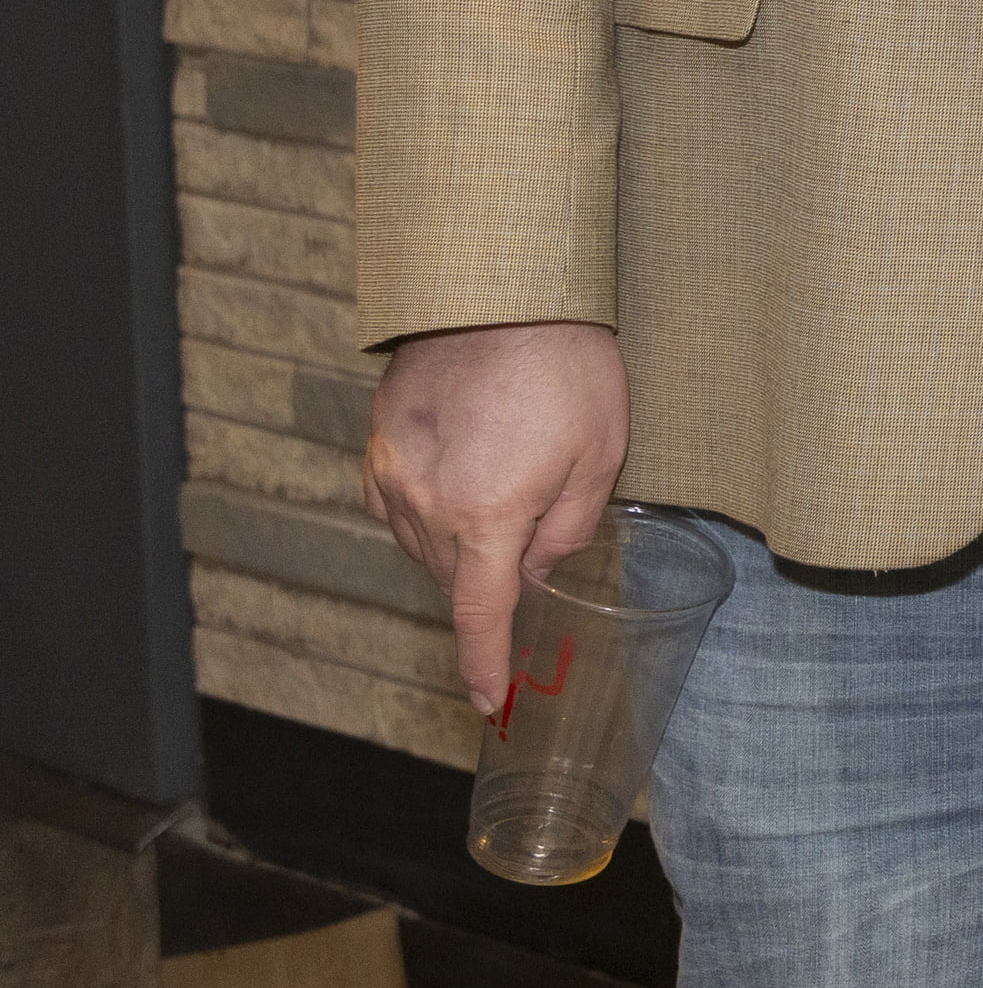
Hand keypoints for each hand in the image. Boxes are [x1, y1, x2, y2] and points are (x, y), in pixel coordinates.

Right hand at [364, 320, 630, 715]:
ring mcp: (391, 473)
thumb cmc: (567, 366)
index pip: (477, 615)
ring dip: (458, 549)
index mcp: (484, 517)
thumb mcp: (599, 454)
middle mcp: (424, 505)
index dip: (482, 665)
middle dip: (487, 588)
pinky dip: (429, 514)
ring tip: (503, 509)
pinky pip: (399, 504)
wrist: (503, 286)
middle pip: (452, 578)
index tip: (487, 701)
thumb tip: (540, 572)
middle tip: (528, 566)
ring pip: (421, 545)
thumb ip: (568, 529)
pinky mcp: (378, 442)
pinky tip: (462, 487)